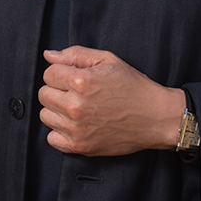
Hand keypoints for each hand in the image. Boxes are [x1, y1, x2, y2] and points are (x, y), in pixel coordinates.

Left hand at [39, 46, 185, 155]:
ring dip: (58, 111)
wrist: (156, 117)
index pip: (48, 73)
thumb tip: (49, 55)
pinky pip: (52, 138)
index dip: (61, 73)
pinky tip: (76, 124)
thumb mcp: (108, 60)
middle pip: (44, 94)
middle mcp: (76, 106)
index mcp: (81, 81)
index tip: (73, 78)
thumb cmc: (134, 88)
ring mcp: (77, 128)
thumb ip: (75, 54)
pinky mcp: (80, 146)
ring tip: (78, 108)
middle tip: (76, 93)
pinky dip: (60, 132)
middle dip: (57, 90)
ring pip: (46, 115)